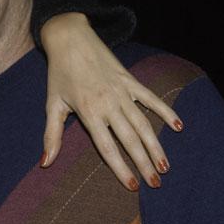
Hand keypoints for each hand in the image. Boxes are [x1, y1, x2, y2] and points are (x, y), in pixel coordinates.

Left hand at [40, 12, 183, 189]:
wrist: (70, 39)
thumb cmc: (59, 74)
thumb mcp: (53, 105)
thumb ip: (52, 135)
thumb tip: (45, 163)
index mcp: (89, 112)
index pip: (107, 147)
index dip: (120, 168)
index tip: (132, 185)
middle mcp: (108, 104)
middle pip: (130, 140)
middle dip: (144, 163)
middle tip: (156, 183)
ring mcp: (122, 91)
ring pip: (144, 123)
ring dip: (156, 145)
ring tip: (166, 165)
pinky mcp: (130, 80)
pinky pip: (151, 98)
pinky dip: (166, 111)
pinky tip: (178, 126)